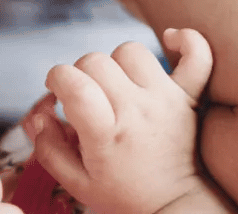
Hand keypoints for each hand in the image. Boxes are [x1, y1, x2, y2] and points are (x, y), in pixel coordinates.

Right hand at [30, 29, 213, 213]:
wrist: (175, 206)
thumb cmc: (123, 194)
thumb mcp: (76, 183)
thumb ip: (49, 148)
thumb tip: (40, 113)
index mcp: (107, 134)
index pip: (74, 84)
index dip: (56, 78)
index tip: (56, 90)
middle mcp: (137, 110)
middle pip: (96, 60)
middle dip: (79, 71)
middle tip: (84, 93)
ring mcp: (165, 99)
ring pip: (132, 51)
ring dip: (116, 62)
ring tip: (115, 83)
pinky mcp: (188, 96)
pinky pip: (198, 55)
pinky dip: (186, 41)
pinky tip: (170, 40)